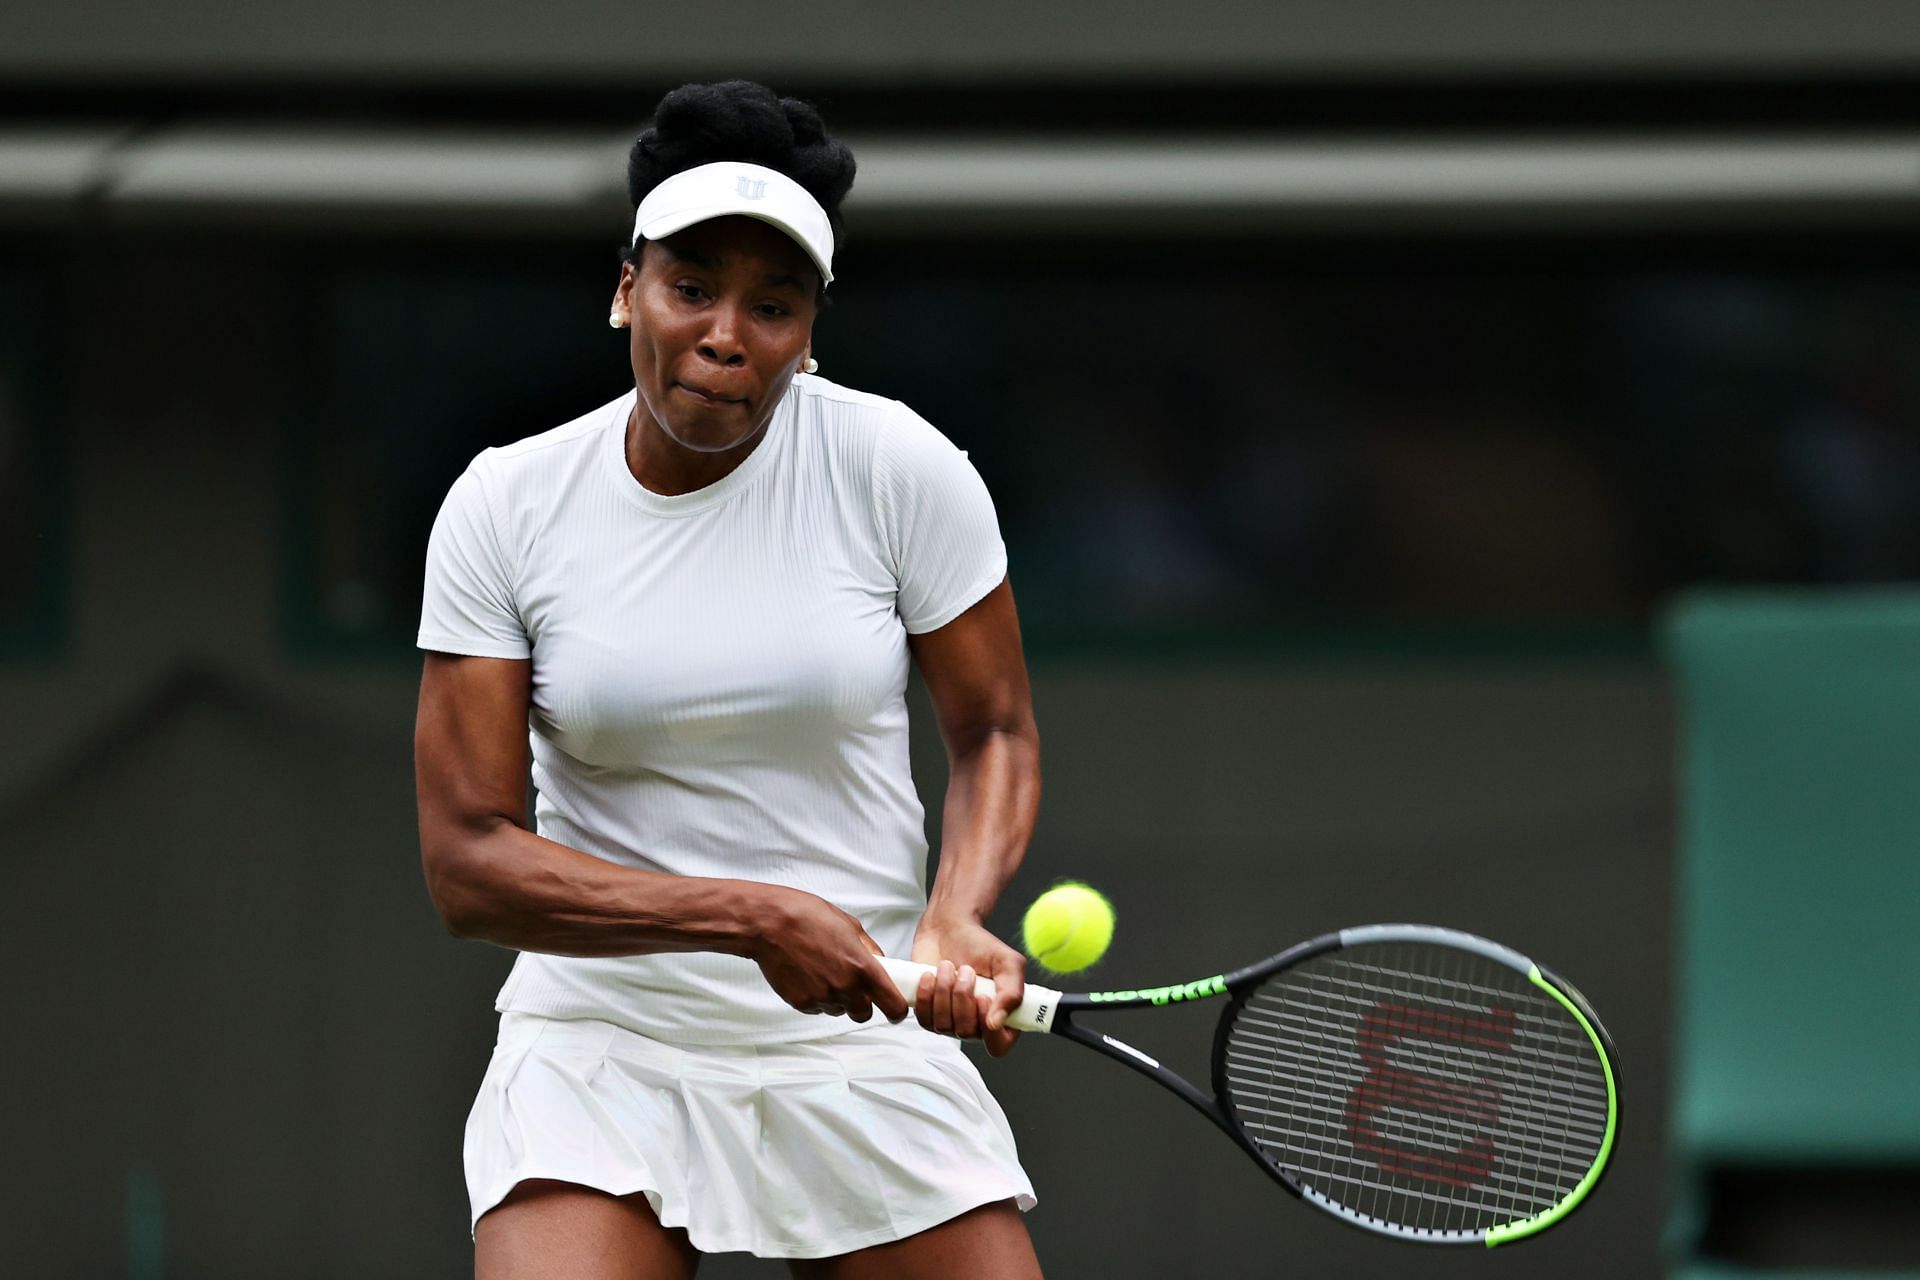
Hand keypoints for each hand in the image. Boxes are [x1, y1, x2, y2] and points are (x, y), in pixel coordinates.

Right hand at [748, 888, 909, 1024]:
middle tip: (852, 986)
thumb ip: (870, 948)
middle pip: (864, 1014)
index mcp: (862, 967)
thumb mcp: (849, 924)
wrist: (769, 924)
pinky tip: (808, 975)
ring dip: (837, 999)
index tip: (894, 1008)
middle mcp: (845, 987)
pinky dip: (817, 998)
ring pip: (839, 1010)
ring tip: (823, 971)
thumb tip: (881, 962)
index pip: (892, 1005)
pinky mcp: (801, 1004)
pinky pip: (817, 1008)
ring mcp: (822, 998)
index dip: (896, 1010)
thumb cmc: (807, 916)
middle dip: (861, 1004)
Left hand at [910, 915, 1025, 1056]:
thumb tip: (997, 1023)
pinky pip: (924, 1019)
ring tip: (948, 967)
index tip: (982, 997)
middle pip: (966, 1032)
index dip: (989, 1030)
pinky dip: (926, 995)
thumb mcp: (1008, 962)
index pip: (998, 1045)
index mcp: (1002, 1016)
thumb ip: (1012, 992)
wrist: (949, 930)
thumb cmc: (981, 945)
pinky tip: (930, 975)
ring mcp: (951, 1022)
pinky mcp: (928, 1014)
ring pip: (943, 1025)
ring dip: (944, 992)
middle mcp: (976, 1024)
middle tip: (966, 970)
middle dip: (962, 997)